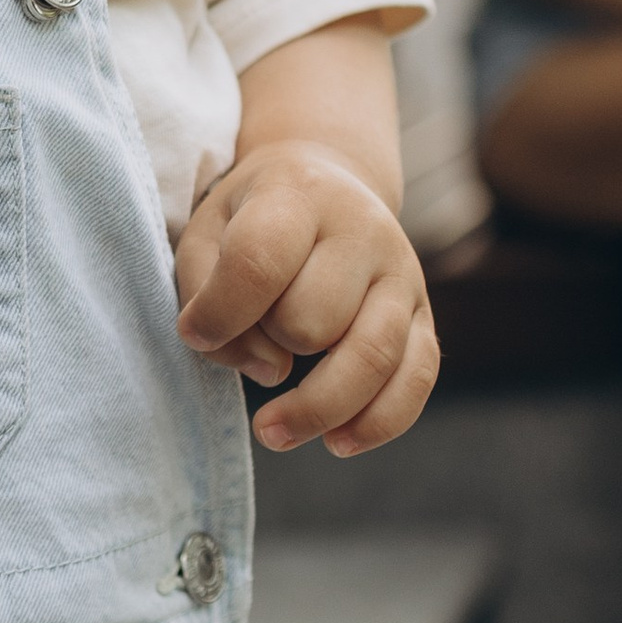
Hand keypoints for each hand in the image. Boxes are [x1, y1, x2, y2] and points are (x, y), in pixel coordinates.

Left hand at [175, 140, 439, 457]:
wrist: (326, 180)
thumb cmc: (252, 220)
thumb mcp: (206, 235)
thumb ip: (207, 295)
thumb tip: (268, 370)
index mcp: (297, 195)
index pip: (259, 262)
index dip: (221, 314)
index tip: (197, 333)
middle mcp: (362, 229)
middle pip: (313, 319)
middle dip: (273, 345)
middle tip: (256, 338)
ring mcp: (402, 273)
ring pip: (372, 357)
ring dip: (317, 409)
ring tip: (272, 431)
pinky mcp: (424, 313)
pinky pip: (417, 378)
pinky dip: (378, 422)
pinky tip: (337, 441)